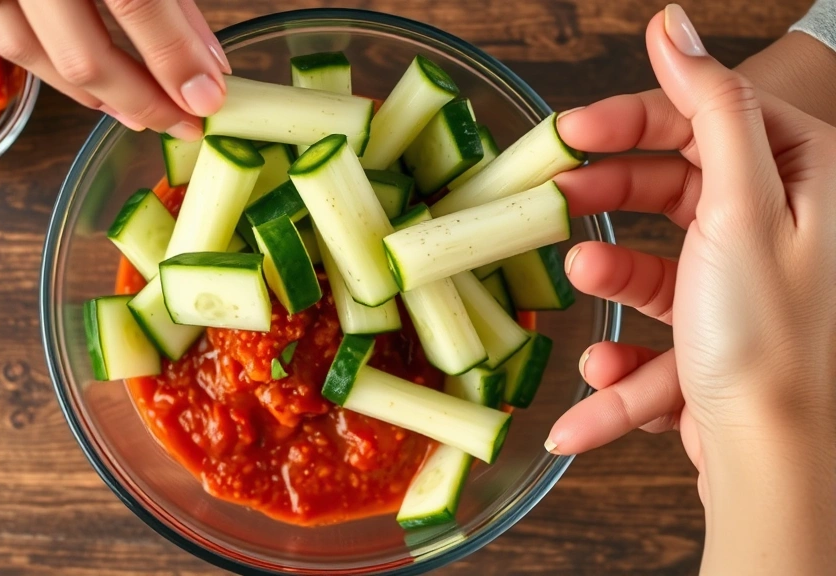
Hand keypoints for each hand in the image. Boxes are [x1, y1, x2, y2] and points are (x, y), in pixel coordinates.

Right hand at [0, 0, 229, 139]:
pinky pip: (4, 35)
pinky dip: (51, 69)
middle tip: (185, 121)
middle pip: (83, 50)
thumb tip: (206, 62)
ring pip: (34, 53)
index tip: (209, 99)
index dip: (175, 58)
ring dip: (94, 97)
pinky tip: (92, 86)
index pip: (136, 0)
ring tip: (141, 114)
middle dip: (142, 101)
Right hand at [547, 4, 835, 569]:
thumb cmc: (771, 335)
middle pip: (672, 185)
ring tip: (576, 289)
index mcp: (800, 179)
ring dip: (607, 281)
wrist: (777, 463)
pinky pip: (650, 333)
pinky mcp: (708, 340)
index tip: (568, 131)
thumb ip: (710, 106)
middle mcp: (775, 227)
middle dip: (607, 198)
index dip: (632, 118)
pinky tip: (596, 378)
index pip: (705, 117)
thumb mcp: (743, 204)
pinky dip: (619, 358)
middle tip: (550, 200)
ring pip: (652, 263)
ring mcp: (737, 287)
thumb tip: (673, 24)